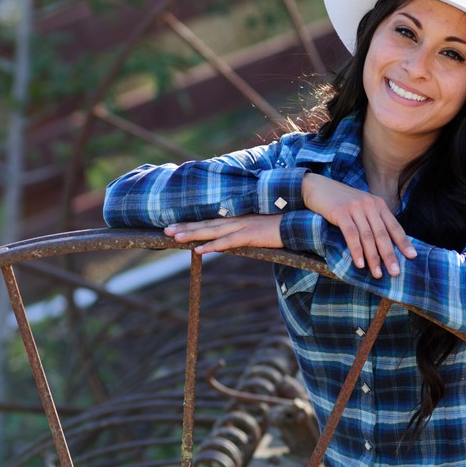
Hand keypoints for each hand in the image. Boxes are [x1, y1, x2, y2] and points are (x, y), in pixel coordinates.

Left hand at [163, 213, 282, 253]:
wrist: (300, 217)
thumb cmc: (285, 220)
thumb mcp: (263, 222)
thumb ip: (250, 227)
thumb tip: (242, 233)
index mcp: (239, 216)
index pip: (211, 219)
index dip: (193, 222)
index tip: (176, 224)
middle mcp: (237, 219)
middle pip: (206, 223)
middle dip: (185, 227)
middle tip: (165, 230)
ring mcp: (243, 226)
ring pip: (212, 231)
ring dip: (192, 234)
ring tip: (174, 237)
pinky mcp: (251, 235)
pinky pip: (228, 242)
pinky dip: (213, 246)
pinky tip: (199, 250)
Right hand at [302, 172, 415, 277]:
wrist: (318, 186)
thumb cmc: (340, 201)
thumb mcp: (361, 207)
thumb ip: (372, 220)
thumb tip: (383, 244)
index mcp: (378, 204)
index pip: (394, 226)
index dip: (403, 242)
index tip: (412, 256)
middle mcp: (370, 205)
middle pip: (383, 234)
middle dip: (390, 255)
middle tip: (396, 273)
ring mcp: (355, 207)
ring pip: (368, 236)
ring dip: (373, 257)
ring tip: (377, 274)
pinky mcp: (341, 212)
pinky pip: (351, 234)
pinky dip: (356, 250)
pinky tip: (359, 264)